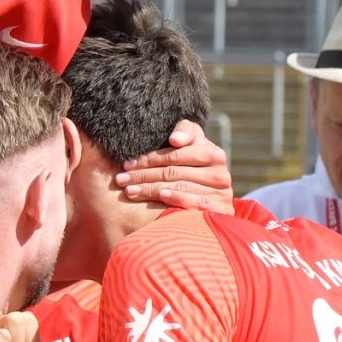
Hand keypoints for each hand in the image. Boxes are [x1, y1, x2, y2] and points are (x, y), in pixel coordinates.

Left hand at [113, 120, 234, 213]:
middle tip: (120, 179)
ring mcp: (221, 192)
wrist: (212, 203)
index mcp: (213, 153)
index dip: (149, 158)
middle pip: (173, 171)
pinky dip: (176, 197)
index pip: (175, 154)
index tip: (127, 163)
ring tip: (129, 190)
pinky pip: (194, 201)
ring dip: (150, 188)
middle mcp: (220, 172)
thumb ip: (184, 132)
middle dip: (143, 174)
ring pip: (178, 185)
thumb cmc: (193, 170)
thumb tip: (175, 139)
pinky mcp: (218, 209)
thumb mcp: (191, 147)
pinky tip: (160, 196)